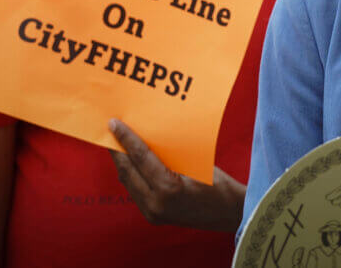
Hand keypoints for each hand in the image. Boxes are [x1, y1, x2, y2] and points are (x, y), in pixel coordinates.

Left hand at [107, 118, 244, 231]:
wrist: (230, 213)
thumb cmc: (218, 183)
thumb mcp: (195, 162)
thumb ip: (169, 154)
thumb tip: (147, 136)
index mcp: (168, 187)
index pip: (140, 156)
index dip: (126, 138)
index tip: (114, 123)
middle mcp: (155, 203)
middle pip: (127, 171)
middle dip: (117, 150)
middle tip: (110, 131)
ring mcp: (153, 213)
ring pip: (128, 182)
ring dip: (122, 163)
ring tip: (117, 144)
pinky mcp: (153, 217)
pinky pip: (135, 191)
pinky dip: (131, 174)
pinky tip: (131, 163)